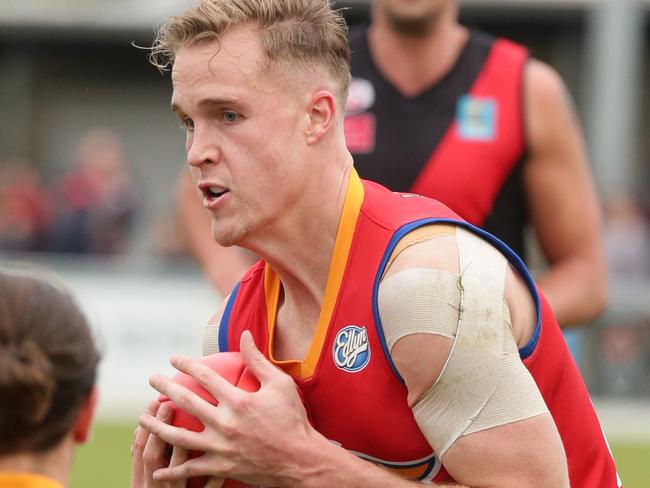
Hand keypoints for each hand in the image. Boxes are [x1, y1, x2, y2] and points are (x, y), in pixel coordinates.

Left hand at [138, 330, 316, 486]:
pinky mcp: (222, 467)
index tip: (172, 358)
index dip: (186, 364)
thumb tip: (245, 335)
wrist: (301, 460)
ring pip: (179, 437)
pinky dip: (172, 470)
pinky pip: (191, 469)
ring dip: (157, 427)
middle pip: (186, 402)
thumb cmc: (293, 419)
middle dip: (164, 389)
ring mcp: (221, 448)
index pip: (205, 377)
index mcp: (238, 401)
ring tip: (142, 418)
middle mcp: (225, 423)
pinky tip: (157, 469)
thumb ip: (258, 360)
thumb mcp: (280, 384)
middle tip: (151, 380)